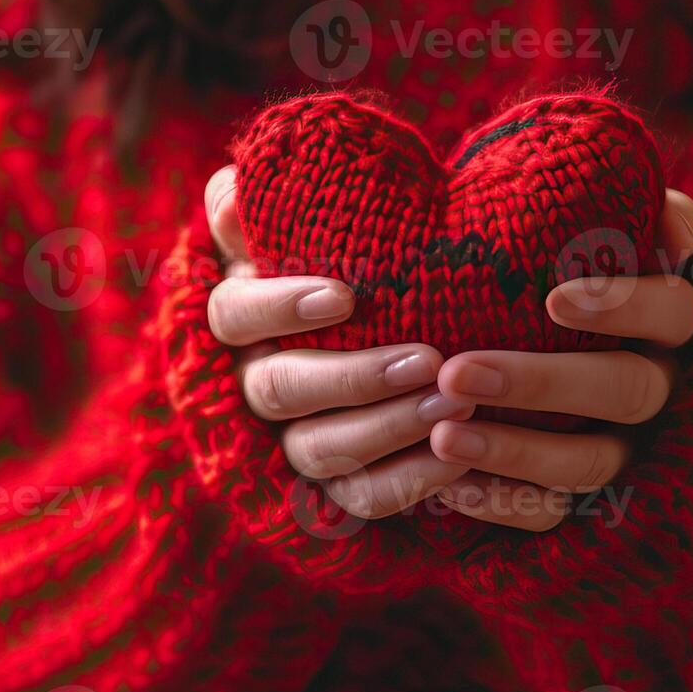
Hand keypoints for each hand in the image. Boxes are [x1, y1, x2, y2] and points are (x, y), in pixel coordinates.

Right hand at [204, 166, 474, 520]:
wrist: (404, 312)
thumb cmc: (345, 249)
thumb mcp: (303, 220)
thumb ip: (262, 203)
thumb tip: (235, 194)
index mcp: (238, 314)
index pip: (233, 314)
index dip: (280, 308)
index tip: (345, 297)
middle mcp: (252, 381)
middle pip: (277, 390)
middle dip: (353, 378)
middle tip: (426, 359)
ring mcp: (289, 439)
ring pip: (318, 450)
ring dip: (387, 430)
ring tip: (455, 403)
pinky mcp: (335, 484)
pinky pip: (359, 498)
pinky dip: (406, 482)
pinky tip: (459, 458)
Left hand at [425, 189, 692, 529]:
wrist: (502, 327)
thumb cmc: (548, 260)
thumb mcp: (585, 225)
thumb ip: (627, 210)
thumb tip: (670, 228)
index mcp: (667, 318)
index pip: (671, 310)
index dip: (623, 304)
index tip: (555, 298)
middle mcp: (659, 385)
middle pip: (625, 390)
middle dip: (542, 381)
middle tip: (457, 371)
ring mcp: (625, 448)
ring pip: (589, 463)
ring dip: (515, 450)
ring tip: (441, 435)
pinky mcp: (583, 497)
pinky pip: (553, 513)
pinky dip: (502, 502)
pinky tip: (447, 488)